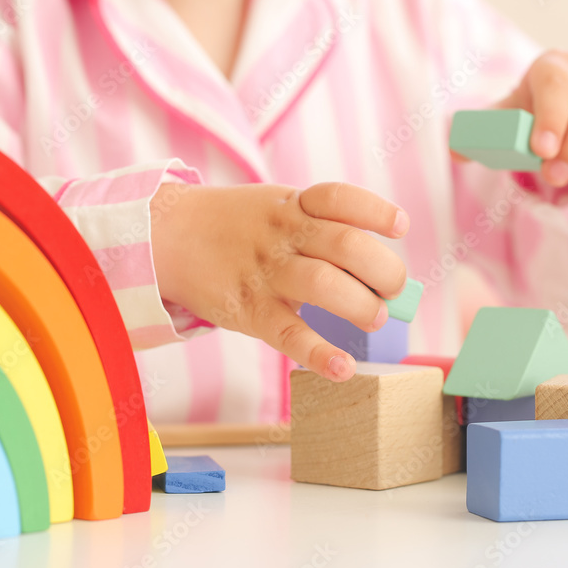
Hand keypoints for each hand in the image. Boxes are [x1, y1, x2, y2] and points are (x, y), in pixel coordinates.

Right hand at [151, 182, 408, 380]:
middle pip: (347, 244)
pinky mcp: (248, 310)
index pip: (340, 199)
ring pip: (324, 285)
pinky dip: (320, 354)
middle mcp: (283, 235)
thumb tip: (378, 271)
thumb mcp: (277, 209)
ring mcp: (266, 272)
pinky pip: (289, 334)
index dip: (377, 211)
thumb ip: (322, 230)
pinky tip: (343, 369)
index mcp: (294, 205)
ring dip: (361, 305)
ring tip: (374, 318)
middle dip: (384, 270)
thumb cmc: (239, 228)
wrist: (166, 237)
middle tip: (394, 290)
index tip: (400, 226)